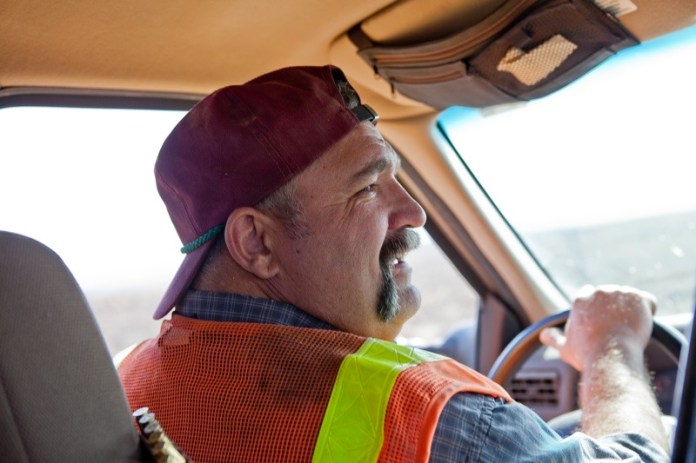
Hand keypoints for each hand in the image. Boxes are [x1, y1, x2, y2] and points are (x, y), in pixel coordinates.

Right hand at [540, 284, 656, 371]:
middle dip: (614, 309)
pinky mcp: (640, 299)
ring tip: (629, 330)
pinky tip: (642, 324)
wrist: (612, 358)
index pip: (591, 295)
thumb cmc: (587, 354)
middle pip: (611, 296)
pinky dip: (648, 310)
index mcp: (581, 299)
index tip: (601, 323)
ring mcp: (621, 293)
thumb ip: (553, 338)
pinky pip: (648, 301)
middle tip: (617, 330)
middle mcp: (600, 291)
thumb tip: (543, 334)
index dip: (597, 310)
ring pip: (629, 298)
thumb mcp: (565, 348)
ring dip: (631, 310)